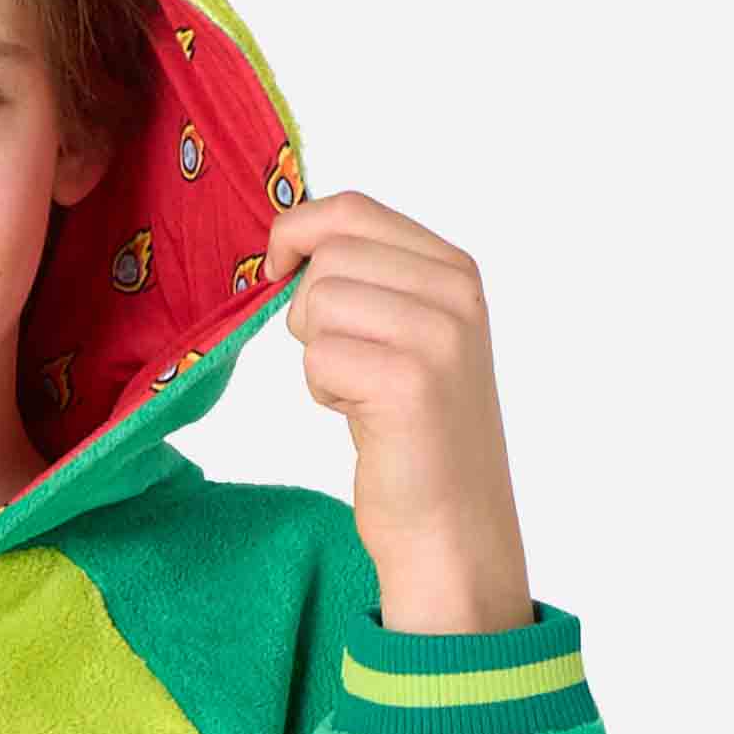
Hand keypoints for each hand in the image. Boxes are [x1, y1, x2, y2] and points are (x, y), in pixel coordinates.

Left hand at [263, 189, 533, 633]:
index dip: (297, 234)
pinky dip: (323, 391)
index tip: (278, 273)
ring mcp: (438, 335)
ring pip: (317, 303)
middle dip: (308, 312)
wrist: (451, 524)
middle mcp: (456, 292)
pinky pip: (319, 356)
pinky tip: (360, 417)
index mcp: (455, 269)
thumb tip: (286, 236)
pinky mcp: (409, 382)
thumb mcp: (405, 333)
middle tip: (344, 363)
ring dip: (317, 355)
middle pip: (327, 256)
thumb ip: (366, 278)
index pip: (352, 209)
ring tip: (357, 392)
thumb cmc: (414, 433)